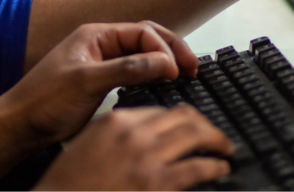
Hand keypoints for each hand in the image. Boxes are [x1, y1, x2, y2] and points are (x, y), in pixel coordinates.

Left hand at [3, 21, 198, 146]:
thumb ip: (127, 68)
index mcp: (95, 34)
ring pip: (142, 55)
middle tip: (194, 68)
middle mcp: (100, 44)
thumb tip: (164, 62)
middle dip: (172, 50)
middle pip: (146, 38)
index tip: (178, 71)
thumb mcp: (87, 81)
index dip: (164, 50)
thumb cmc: (44, 100)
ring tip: (186, 75)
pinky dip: (152, 76)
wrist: (20, 124)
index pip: (142, 32)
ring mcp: (101, 62)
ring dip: (164, 62)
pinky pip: (134, 71)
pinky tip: (162, 86)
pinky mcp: (101, 81)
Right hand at [33, 106, 232, 191]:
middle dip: (205, 124)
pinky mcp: (157, 184)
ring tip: (224, 148)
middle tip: (216, 134)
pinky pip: (197, 168)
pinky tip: (219, 168)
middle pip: (183, 117)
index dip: (182, 116)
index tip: (191, 123)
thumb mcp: (90, 144)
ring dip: (216, 141)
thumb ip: (116, 133)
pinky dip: (214, 166)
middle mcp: (134, 133)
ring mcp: (147, 158)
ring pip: (195, 136)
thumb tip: (142, 133)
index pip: (161, 110)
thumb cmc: (69, 182)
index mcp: (116, 120)